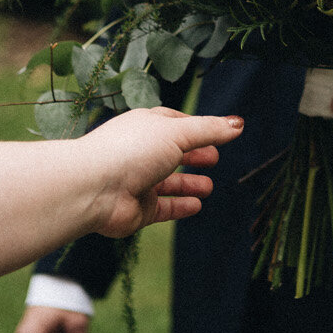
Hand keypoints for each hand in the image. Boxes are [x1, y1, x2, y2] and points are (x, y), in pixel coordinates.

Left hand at [82, 107, 239, 237]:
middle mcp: (140, 152)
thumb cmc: (130, 151)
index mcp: (146, 126)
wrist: (93, 189)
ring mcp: (138, 181)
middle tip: (214, 158)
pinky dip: (180, 206)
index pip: (175, 123)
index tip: (219, 133)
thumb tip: (238, 124)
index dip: (197, 128)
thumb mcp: (177, 133)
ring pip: (168, 183)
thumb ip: (210, 130)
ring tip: (208, 186)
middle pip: (172, 153)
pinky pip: (163, 208)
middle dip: (193, 155)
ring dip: (189, 184)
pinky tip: (196, 205)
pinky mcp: (138, 209)